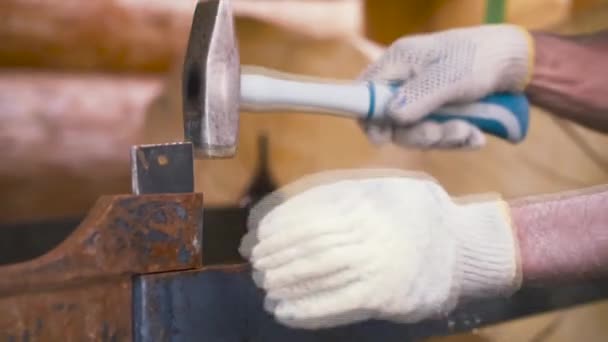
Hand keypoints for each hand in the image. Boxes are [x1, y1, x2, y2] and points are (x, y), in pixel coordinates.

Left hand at [239, 169, 520, 328]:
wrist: (465, 245)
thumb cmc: (417, 212)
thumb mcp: (381, 186)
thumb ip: (338, 193)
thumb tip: (283, 211)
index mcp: (366, 197)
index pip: (306, 212)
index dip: (276, 225)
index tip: (256, 235)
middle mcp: (369, 228)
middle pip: (307, 244)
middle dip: (274, 256)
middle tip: (256, 264)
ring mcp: (378, 263)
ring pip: (316, 273)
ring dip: (283, 282)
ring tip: (265, 286)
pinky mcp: (385, 296)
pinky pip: (335, 304)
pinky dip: (305, 309)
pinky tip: (283, 311)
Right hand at [360, 24, 533, 148]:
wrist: (516, 63)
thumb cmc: (481, 59)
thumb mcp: (450, 78)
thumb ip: (418, 98)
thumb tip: (389, 118)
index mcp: (399, 62)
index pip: (364, 93)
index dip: (369, 118)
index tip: (383, 138)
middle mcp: (405, 81)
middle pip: (390, 121)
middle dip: (417, 134)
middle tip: (440, 134)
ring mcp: (421, 99)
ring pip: (415, 132)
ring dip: (442, 138)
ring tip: (469, 132)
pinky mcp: (438, 113)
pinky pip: (436, 135)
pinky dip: (455, 139)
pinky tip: (475, 136)